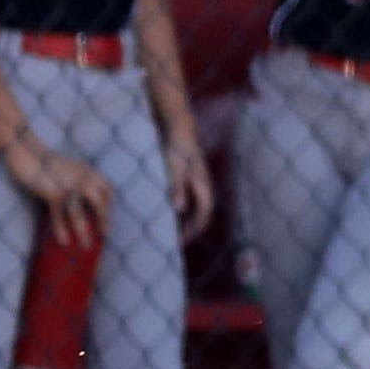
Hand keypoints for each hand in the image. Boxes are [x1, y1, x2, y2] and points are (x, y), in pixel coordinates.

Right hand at [6, 139, 112, 250]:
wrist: (25, 151)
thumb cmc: (45, 162)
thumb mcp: (69, 168)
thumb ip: (78, 179)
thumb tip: (82, 200)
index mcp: (89, 171)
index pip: (107, 190)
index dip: (109, 205)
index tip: (106, 217)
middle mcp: (83, 178)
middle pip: (100, 204)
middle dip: (104, 220)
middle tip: (104, 235)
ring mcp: (69, 186)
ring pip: (80, 214)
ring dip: (83, 231)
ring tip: (86, 245)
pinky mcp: (53, 193)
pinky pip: (59, 215)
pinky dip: (61, 229)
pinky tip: (64, 241)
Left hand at [163, 122, 214, 237]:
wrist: (178, 126)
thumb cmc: (176, 145)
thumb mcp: (174, 166)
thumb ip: (177, 187)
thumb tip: (179, 208)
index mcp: (203, 187)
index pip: (202, 217)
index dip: (192, 231)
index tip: (178, 242)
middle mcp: (204, 187)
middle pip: (200, 215)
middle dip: (188, 229)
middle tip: (170, 240)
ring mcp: (197, 183)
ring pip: (194, 208)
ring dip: (184, 219)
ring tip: (167, 229)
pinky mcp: (189, 178)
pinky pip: (188, 199)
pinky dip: (179, 208)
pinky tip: (165, 209)